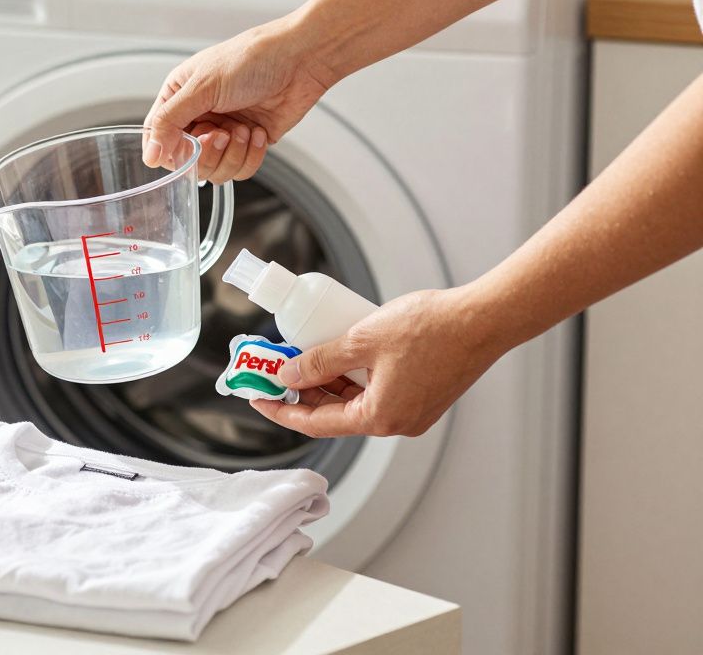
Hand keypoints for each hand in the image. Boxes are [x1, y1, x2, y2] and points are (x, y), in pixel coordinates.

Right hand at [142, 15, 336, 183]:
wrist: (300, 60)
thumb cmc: (252, 60)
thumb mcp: (202, 87)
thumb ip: (170, 121)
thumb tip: (149, 154)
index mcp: (179, 97)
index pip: (159, 138)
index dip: (171, 151)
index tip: (189, 149)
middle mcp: (199, 117)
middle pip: (188, 161)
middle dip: (209, 152)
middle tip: (222, 133)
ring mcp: (224, 132)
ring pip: (215, 171)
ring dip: (232, 153)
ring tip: (245, 128)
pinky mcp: (248, 144)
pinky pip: (240, 170)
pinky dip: (251, 155)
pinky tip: (258, 132)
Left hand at [249, 287, 511, 436]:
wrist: (484, 319)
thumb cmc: (432, 328)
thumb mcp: (361, 340)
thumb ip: (320, 361)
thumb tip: (288, 375)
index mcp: (380, 418)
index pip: (315, 423)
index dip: (281, 410)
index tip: (258, 398)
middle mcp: (396, 423)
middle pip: (334, 415)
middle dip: (303, 394)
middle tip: (275, 372)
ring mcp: (411, 412)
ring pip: (356, 403)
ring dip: (328, 385)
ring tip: (302, 359)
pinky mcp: (422, 397)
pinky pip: (376, 394)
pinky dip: (353, 380)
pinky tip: (339, 357)